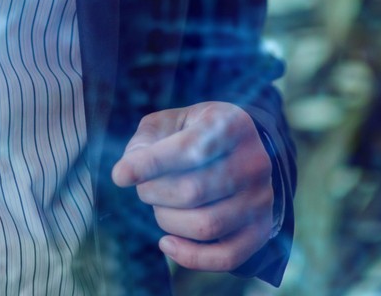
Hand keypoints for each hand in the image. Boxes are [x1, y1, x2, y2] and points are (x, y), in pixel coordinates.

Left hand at [109, 101, 276, 272]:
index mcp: (232, 125)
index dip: (150, 164)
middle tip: (145, 187)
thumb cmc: (196, 134)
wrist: (243, 152)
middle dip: (154, 193)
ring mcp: (261, 199)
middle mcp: (254, 162)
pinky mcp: (260, 230)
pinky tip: (167, 243)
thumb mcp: (172, 122)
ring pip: (205, 225)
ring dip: (167, 220)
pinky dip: (190, 257)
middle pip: (192, 192)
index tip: (120, 176)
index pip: (189, 149)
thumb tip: (128, 169)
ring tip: (160, 206)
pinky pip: (226, 257)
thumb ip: (147, 139)